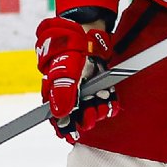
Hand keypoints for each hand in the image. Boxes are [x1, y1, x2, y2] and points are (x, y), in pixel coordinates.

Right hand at [35, 17, 117, 141]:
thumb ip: (62, 90)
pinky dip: (109, 105)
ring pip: (91, 110)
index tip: (71, 135)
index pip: (56, 118)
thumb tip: (59, 113)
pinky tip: (111, 105)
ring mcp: (85, 90)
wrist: (88, 31)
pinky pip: (104, 101)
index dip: (63, 128)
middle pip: (76, 117)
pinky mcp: (99, 86)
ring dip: (97, 113)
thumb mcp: (65, 69)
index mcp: (55, 92)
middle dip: (84, 120)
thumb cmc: (70, 48)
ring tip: (101, 108)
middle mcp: (70, 93)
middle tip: (90, 116)